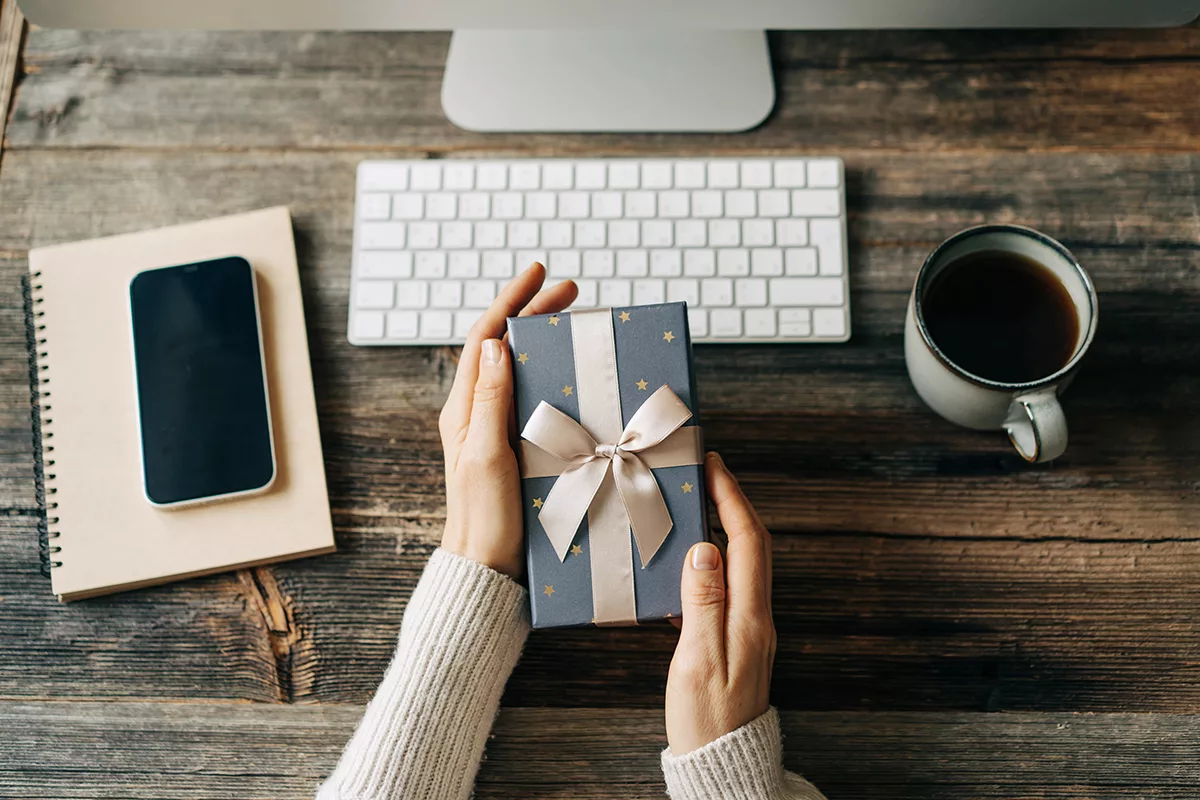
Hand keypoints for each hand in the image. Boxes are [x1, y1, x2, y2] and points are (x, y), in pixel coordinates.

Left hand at [438, 264, 576, 578]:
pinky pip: (531, 397)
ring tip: (575, 322)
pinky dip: (553, 374)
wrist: (488, 566)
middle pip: (504, 346)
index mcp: (465, 409)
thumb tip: (495, 342)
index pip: (485, 337)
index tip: (538, 272)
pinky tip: (574, 374)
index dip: (510, 300)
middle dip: (534, 312)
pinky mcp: (514, 447)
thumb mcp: (486, 457)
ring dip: (545, 340)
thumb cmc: (484, 518)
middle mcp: (477, 412)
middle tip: (572, 291)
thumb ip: (490, 401)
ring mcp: (495, 429)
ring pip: (520, 368)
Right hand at [665, 452, 775, 754]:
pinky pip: (725, 588)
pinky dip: (708, 565)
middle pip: (750, 546)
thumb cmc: (707, 719)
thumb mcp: (697, 661)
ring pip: (739, 564)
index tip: (714, 467)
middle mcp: (756, 617)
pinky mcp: (735, 641)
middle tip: (705, 475)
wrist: (722, 765)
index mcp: (750, 617)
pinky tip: (683, 567)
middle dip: (731, 504)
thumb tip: (705, 550)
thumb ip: (701, 604)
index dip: (732, 499)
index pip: (747, 542)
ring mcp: (749, 629)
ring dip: (721, 530)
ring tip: (693, 509)